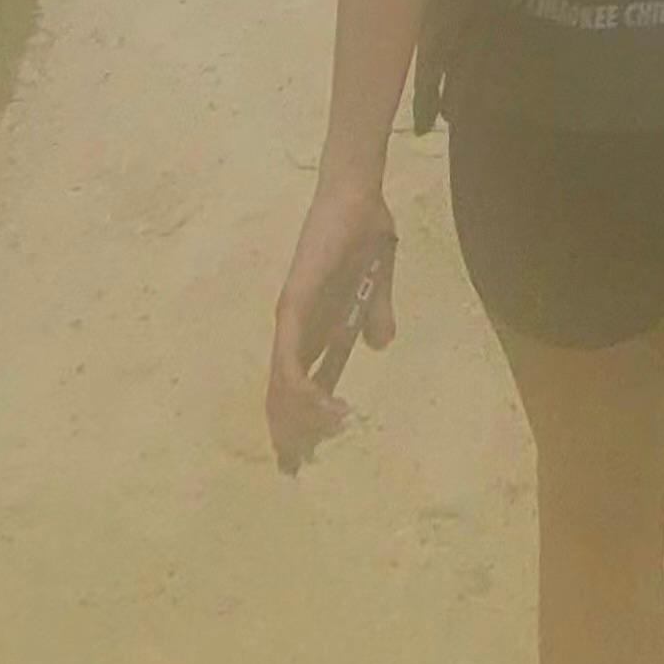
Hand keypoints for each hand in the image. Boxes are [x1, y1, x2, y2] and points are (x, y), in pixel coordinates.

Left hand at [267, 177, 397, 472]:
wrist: (359, 195)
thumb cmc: (366, 232)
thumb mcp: (379, 283)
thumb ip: (378, 313)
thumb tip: (381, 345)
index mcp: (319, 327)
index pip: (304, 384)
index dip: (303, 421)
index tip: (305, 458)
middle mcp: (299, 327)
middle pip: (284, 391)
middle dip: (289, 431)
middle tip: (296, 468)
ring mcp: (293, 316)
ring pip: (283, 380)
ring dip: (297, 415)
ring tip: (319, 440)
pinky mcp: (294, 302)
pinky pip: (289, 352)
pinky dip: (298, 383)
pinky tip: (313, 404)